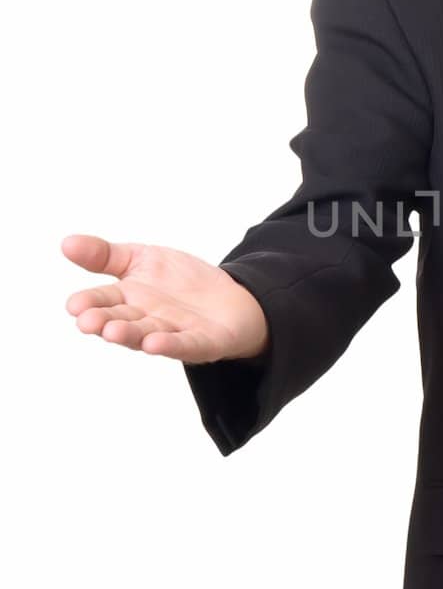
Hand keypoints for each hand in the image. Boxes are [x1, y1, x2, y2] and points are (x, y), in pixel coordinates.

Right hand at [61, 232, 269, 362]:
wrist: (231, 298)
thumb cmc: (179, 282)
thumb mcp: (142, 258)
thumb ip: (106, 255)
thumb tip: (66, 243)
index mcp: (129, 299)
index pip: (104, 300)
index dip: (90, 303)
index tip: (74, 305)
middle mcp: (146, 319)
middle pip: (122, 321)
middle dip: (105, 322)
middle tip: (87, 322)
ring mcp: (173, 333)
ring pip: (148, 335)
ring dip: (130, 335)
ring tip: (113, 332)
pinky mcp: (202, 343)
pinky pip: (185, 345)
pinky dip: (170, 346)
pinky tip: (155, 344)